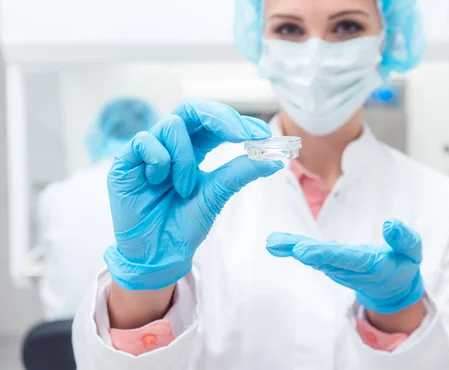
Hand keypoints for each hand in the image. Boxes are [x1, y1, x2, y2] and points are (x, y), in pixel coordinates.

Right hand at [104, 99, 283, 290]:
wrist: (158, 254)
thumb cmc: (184, 225)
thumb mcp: (216, 195)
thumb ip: (240, 173)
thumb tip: (274, 159)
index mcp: (193, 150)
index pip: (214, 122)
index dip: (238, 122)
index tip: (263, 135)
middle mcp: (170, 145)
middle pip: (192, 109)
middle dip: (220, 118)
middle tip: (241, 135)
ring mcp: (148, 151)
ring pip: (172, 125)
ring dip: (185, 158)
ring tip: (185, 188)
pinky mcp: (126, 161)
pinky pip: (145, 141)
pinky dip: (160, 160)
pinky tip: (158, 181)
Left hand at [266, 218, 423, 313]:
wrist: (391, 287)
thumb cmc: (402, 264)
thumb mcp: (412, 251)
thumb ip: (404, 239)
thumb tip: (390, 223)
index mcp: (372, 265)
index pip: (348, 259)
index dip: (327, 255)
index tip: (305, 251)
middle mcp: (350, 270)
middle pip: (327, 260)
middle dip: (307, 253)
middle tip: (288, 246)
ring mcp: (337, 269)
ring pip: (315, 258)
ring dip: (293, 249)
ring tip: (274, 242)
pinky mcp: (330, 264)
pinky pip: (311, 255)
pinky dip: (292, 248)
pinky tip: (276, 243)